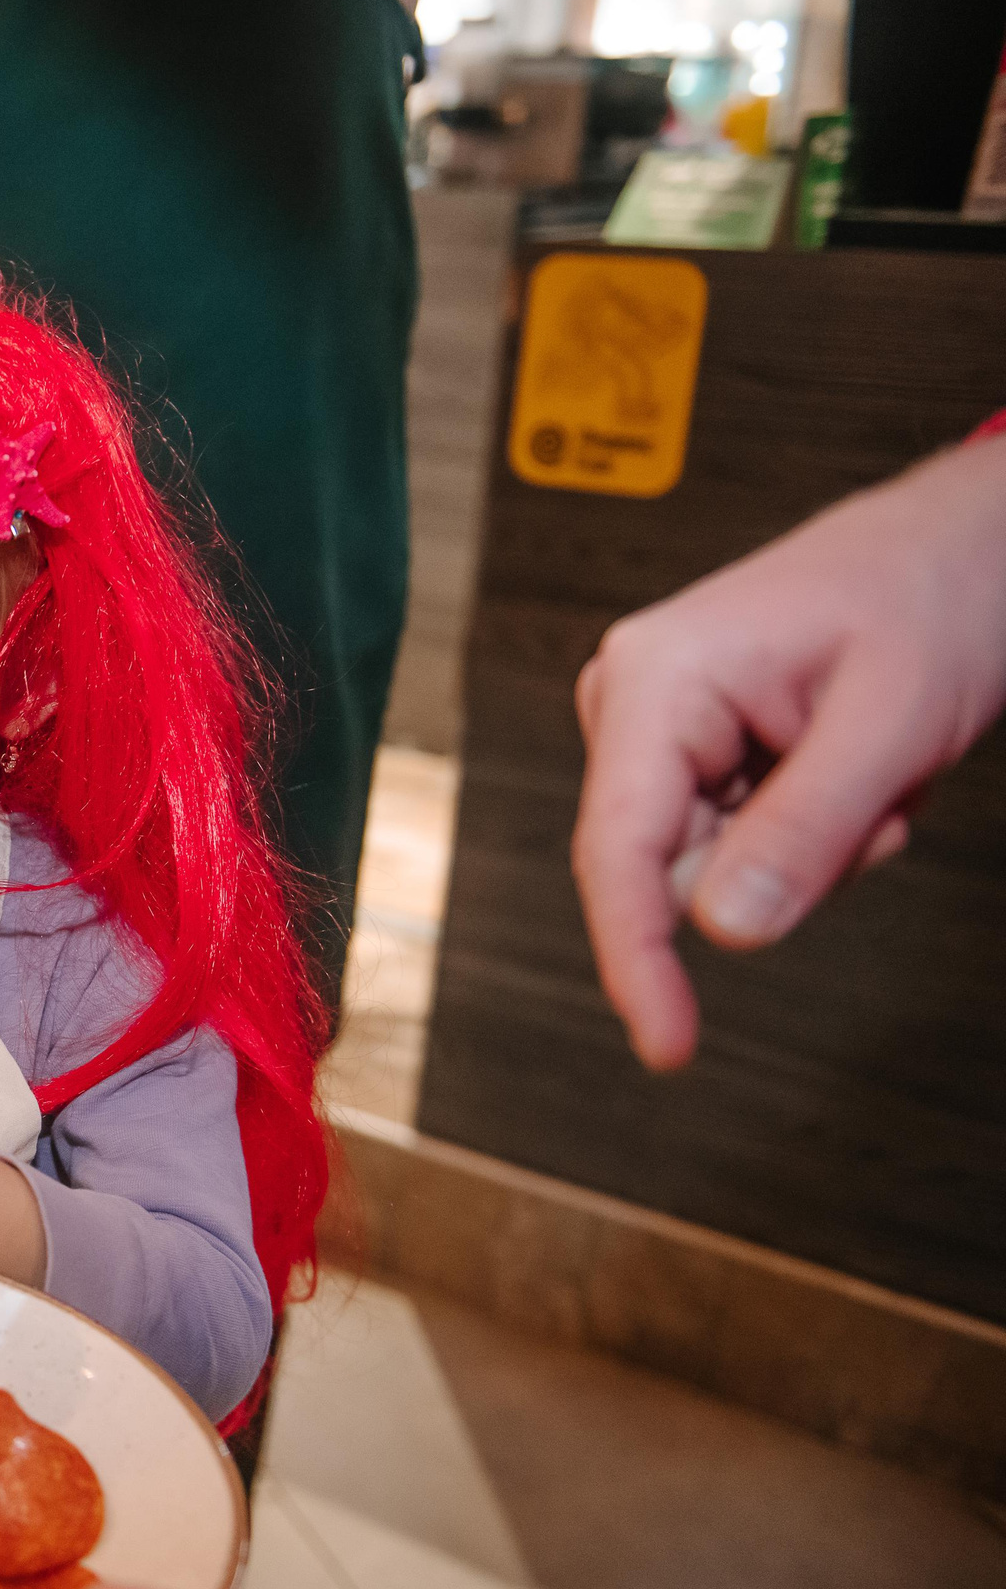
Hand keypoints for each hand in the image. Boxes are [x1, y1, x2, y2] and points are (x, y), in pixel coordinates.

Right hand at [572, 436, 1005, 1068]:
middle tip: (876, 794)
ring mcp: (659, 723)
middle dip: (785, 862)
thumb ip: (803, 832)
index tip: (666, 1043)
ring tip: (871, 763)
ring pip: (712, 862)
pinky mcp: (691, 745)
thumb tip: (723, 932)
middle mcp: (633, 699)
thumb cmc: (933, 593)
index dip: (635, 957)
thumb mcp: (891, 722)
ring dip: (810, 843)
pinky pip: (737, 839)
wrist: (970, 545)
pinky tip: (852, 763)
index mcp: (654, 678)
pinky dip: (812, 827)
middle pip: (670, 864)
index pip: (618, 851)